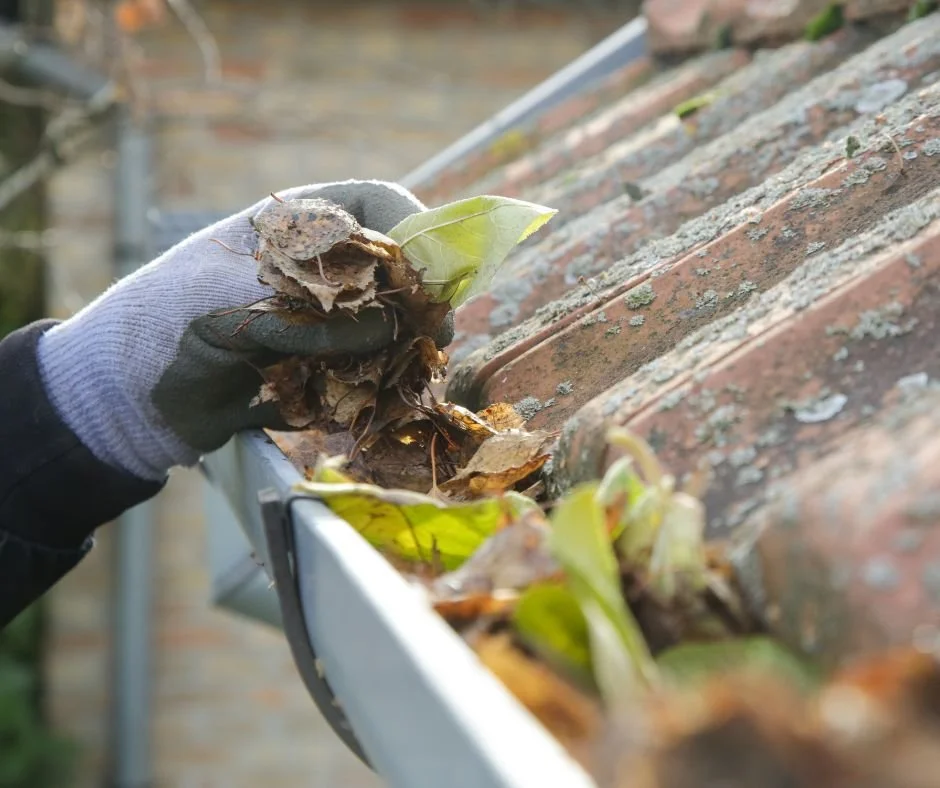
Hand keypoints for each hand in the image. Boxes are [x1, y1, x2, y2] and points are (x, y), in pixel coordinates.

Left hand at [37, 180, 453, 480]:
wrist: (134, 391)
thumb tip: (397, 326)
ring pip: (393, 323)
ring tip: (402, 368)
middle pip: (399, 268)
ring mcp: (327, 317)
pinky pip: (369, 369)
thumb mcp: (243, 304)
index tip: (433, 276)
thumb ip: (319, 314)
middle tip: (432, 335)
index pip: (379, 206)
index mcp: (300, 225)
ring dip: (403, 346)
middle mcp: (322, 265)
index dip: (417, 232)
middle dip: (420, 299)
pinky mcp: (325, 364)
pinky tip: (367, 395)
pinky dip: (376, 383)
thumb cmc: (174, 321)